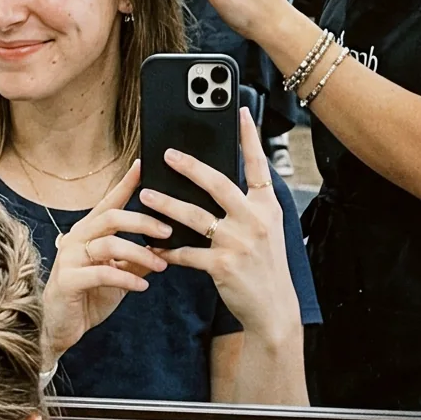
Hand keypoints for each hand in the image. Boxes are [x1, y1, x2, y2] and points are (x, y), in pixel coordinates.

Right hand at [41, 162, 170, 363]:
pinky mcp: (68, 280)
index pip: (110, 201)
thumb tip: (163, 246)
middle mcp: (77, 238)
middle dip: (143, 221)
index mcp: (88, 231)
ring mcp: (70, 258)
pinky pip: (102, 273)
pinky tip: (142, 286)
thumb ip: (136, 258)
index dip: (126, 183)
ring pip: (109, 244)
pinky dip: (126, 278)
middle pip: (112, 217)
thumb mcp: (118, 274)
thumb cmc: (88, 296)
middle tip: (168, 231)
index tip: (144, 165)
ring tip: (161, 266)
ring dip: (139, 254)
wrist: (59, 327)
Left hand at [140, 110, 299, 340]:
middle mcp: (255, 220)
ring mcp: (239, 243)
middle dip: (190, 166)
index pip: (258, 165)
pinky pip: (187, 253)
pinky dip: (168, 250)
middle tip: (166, 154)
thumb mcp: (265, 230)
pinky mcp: (223, 265)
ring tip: (146, 195)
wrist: (274, 309)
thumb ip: (246, 205)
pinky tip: (153, 247)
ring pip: (195, 216)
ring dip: (166, 204)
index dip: (249, 137)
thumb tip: (214, 180)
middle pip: (218, 184)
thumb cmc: (264, 266)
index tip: (239, 110)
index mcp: (266, 207)